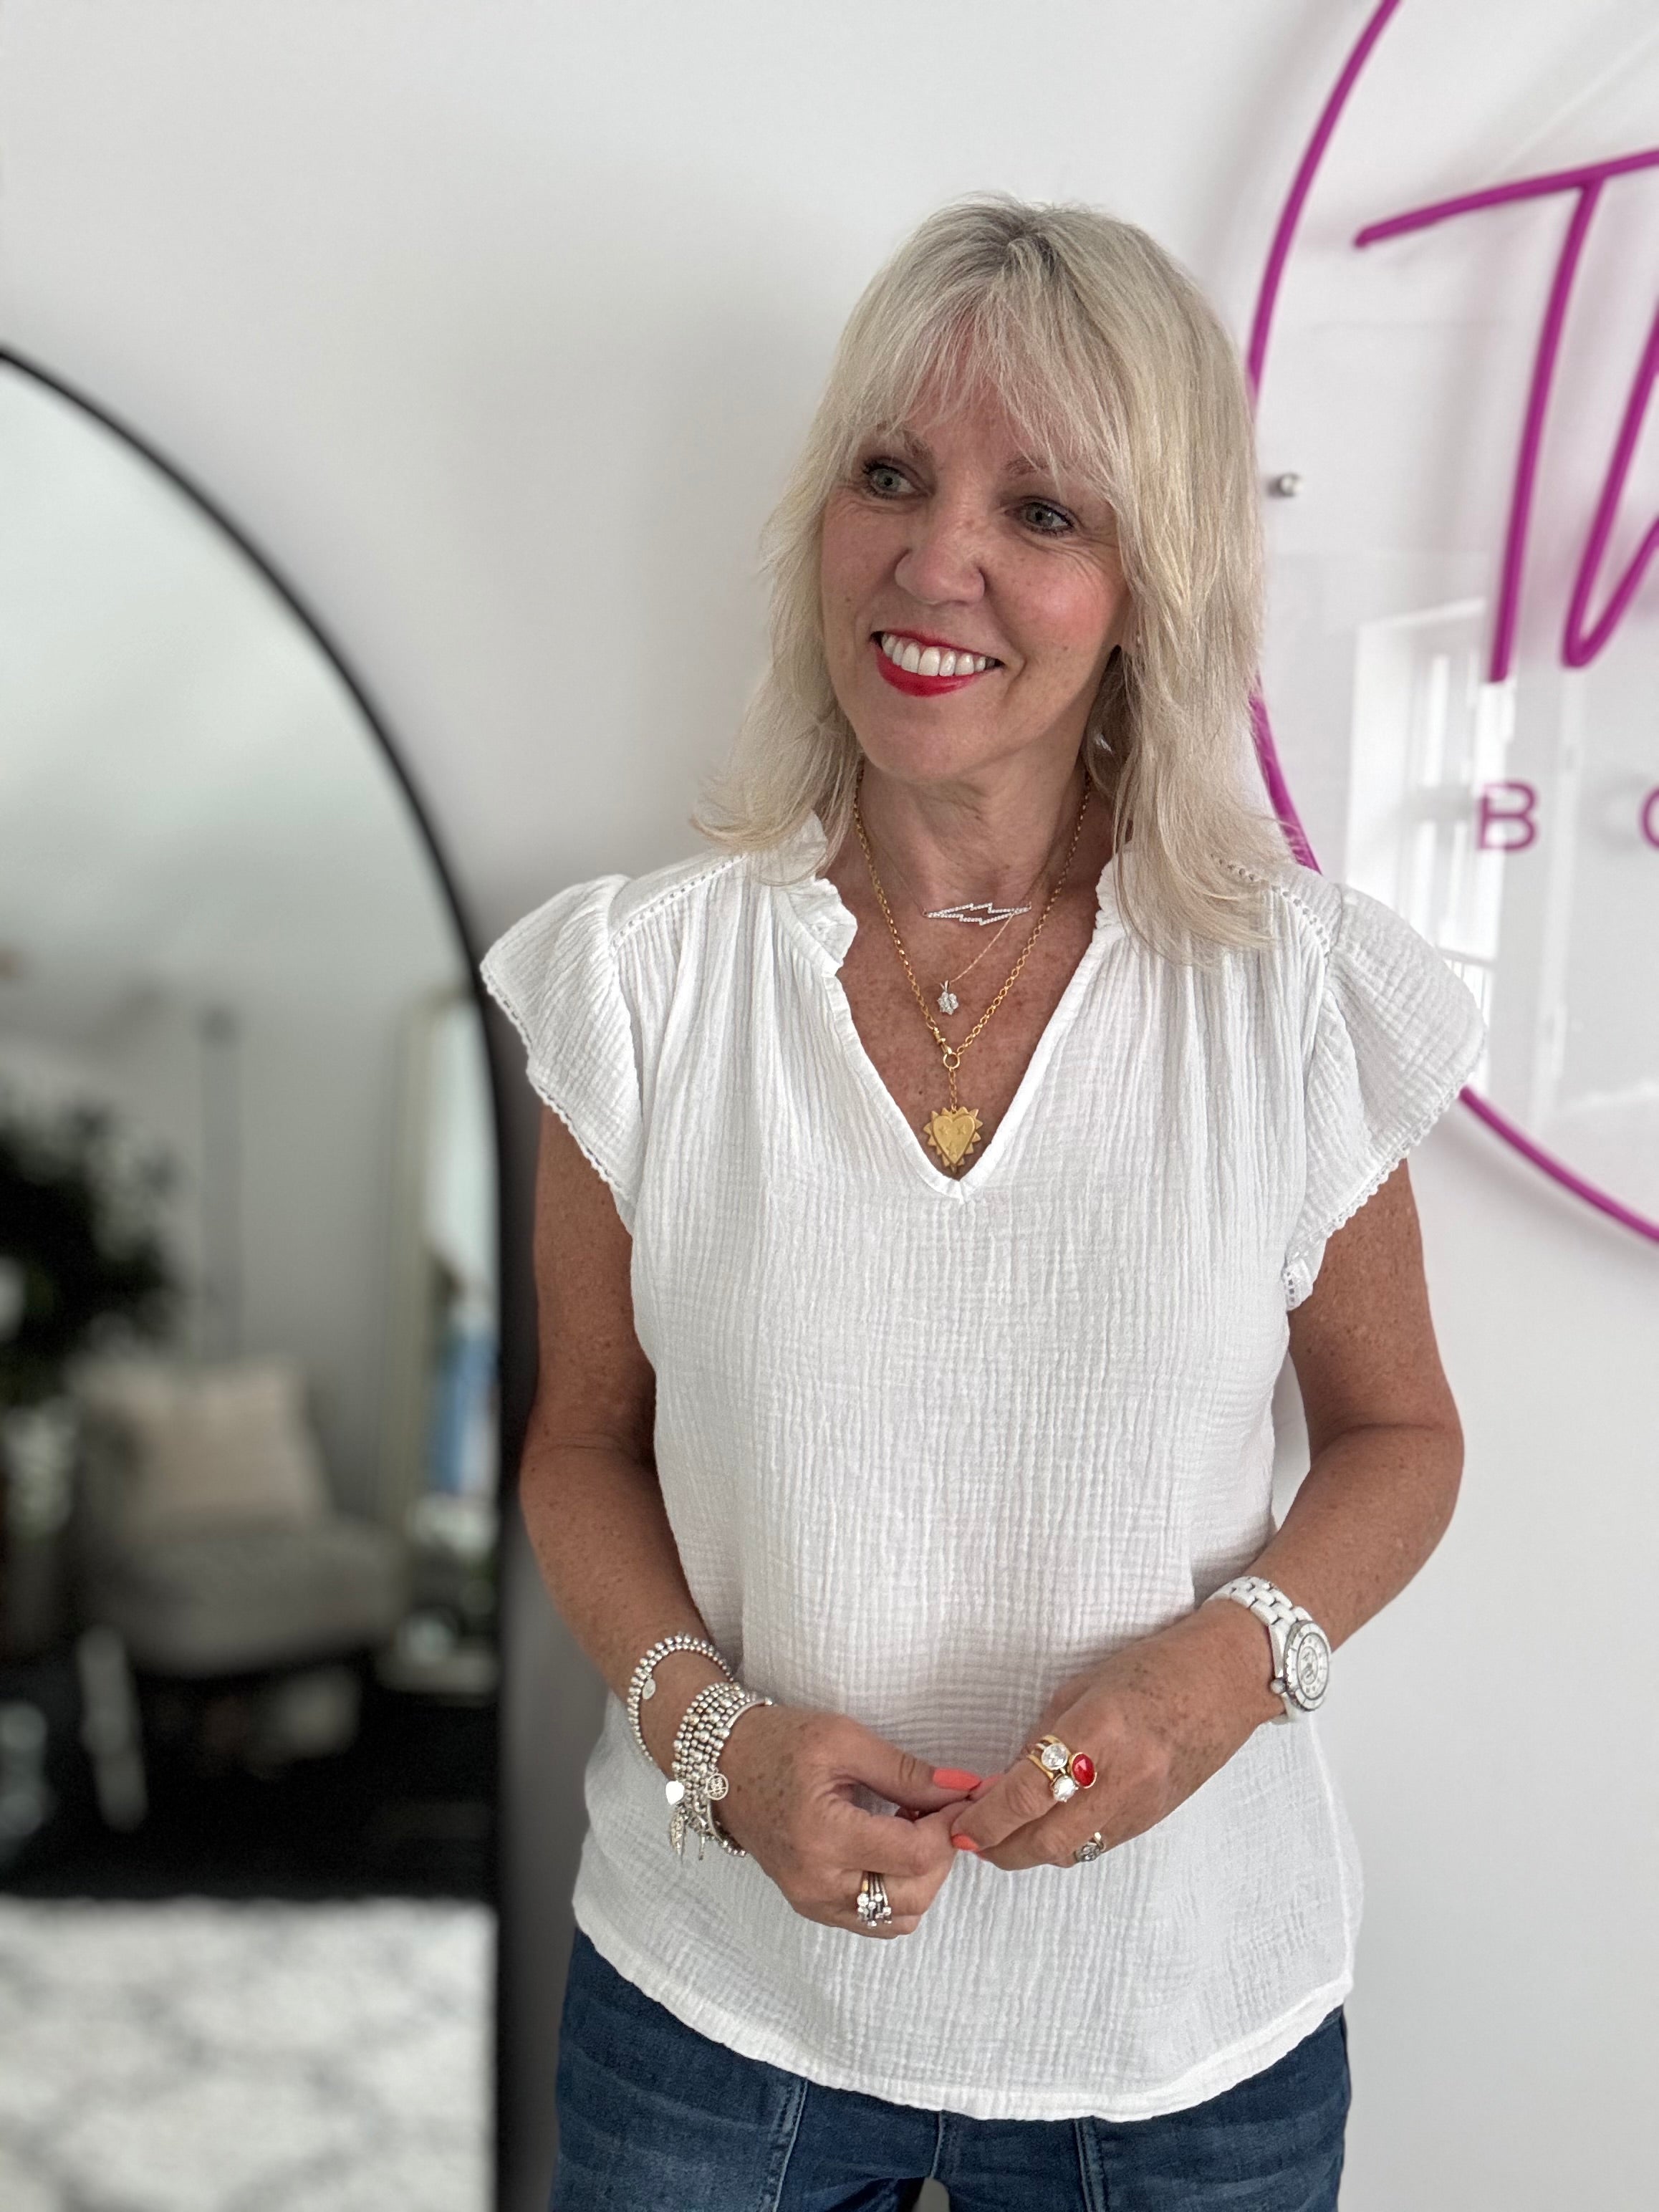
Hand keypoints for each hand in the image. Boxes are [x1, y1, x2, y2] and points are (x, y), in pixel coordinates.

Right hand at [712, 1702, 979, 1938]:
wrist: (722, 1765)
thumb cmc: (779, 1743)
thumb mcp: (844, 1740)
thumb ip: (907, 1772)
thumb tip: (963, 1789)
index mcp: (823, 1835)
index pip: (915, 1855)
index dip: (949, 1827)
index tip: (958, 1797)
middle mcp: (816, 1882)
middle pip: (914, 1895)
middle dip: (941, 1854)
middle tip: (937, 1811)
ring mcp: (812, 1901)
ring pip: (899, 1917)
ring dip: (921, 1878)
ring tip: (910, 1829)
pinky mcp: (811, 1906)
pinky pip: (874, 1920)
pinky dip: (896, 1891)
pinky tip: (889, 1848)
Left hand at [946, 1603, 1272, 1870]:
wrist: (1225, 1681)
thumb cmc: (1153, 1669)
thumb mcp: (1082, 1688)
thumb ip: (1043, 1737)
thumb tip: (1005, 1781)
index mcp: (1098, 1730)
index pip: (1028, 1793)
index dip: (987, 1818)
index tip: (961, 1825)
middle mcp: (1123, 1776)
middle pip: (1046, 1841)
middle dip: (1001, 1848)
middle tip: (973, 1838)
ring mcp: (1143, 1804)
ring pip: (1071, 1852)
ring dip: (1030, 1850)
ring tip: (1004, 1833)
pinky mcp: (1154, 1819)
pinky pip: (1097, 1844)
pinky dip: (1065, 1842)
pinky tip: (1048, 1825)